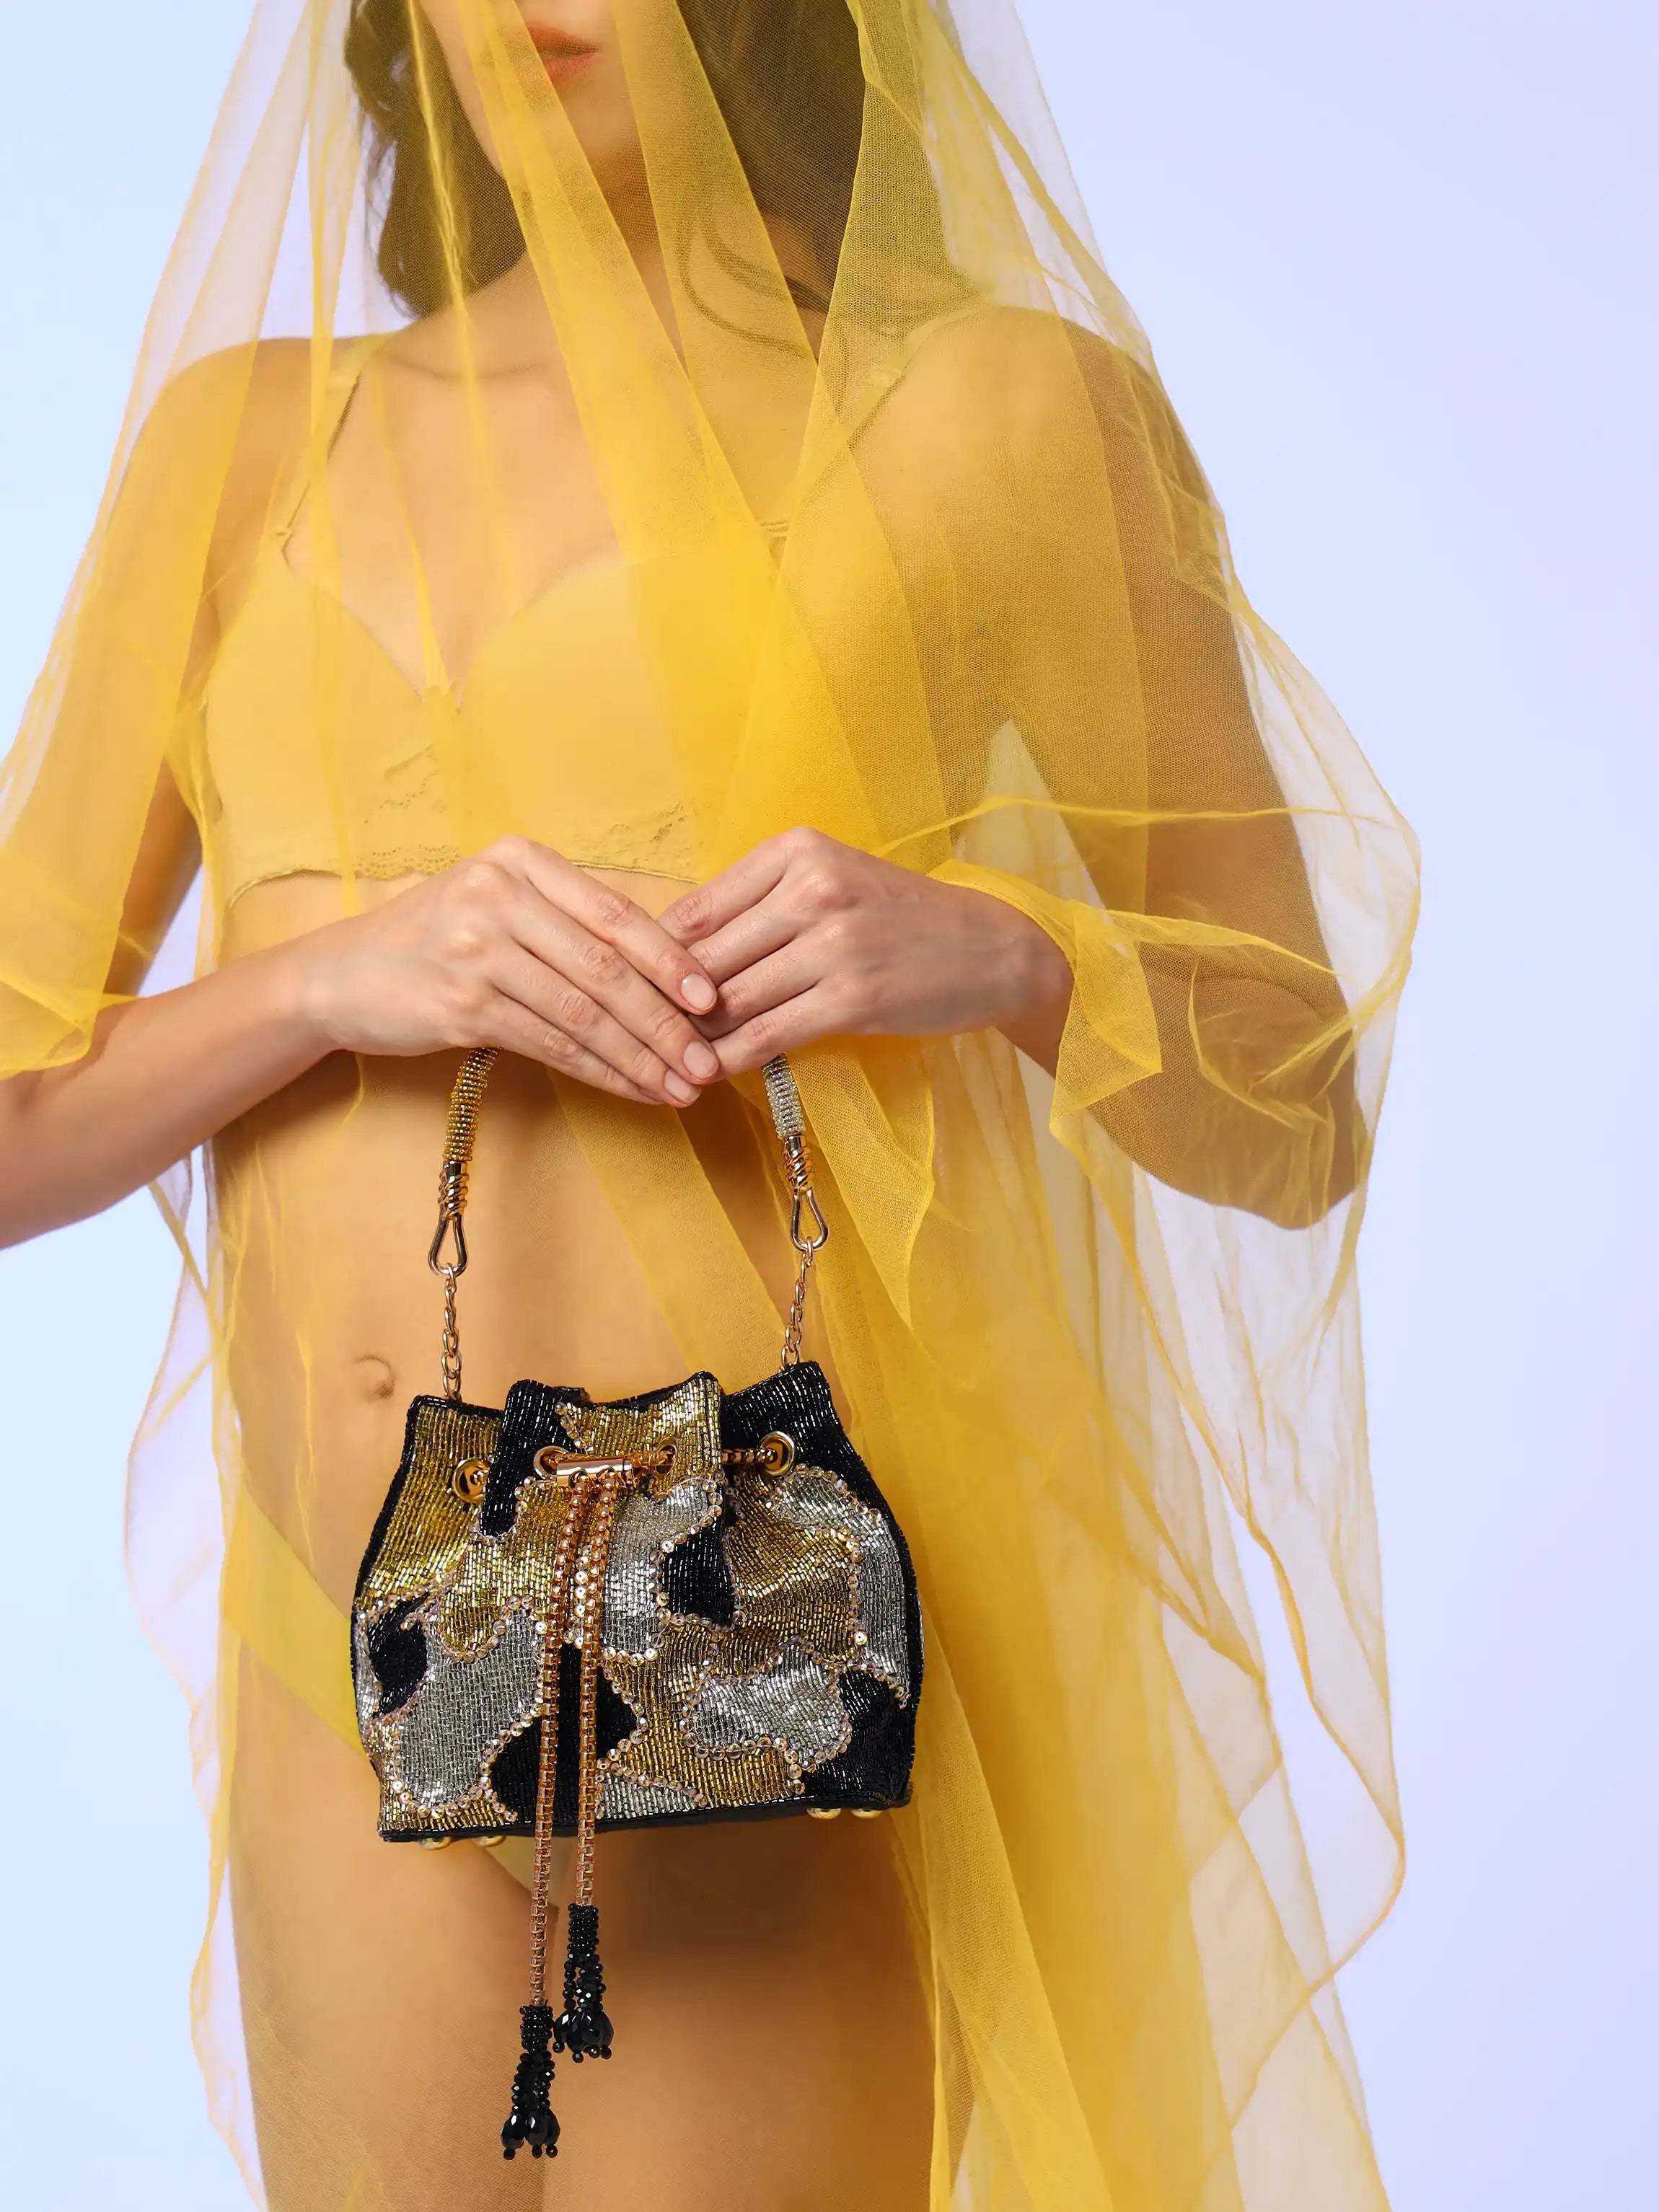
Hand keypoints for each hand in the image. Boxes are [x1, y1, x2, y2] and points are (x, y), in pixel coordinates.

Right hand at [293, 836, 722, 1103]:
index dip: (670, 960)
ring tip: (682, 1087)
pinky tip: (633, 1090)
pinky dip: (599, 1072)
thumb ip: (570, 922)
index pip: (615, 913)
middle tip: (708, 1061)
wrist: (341, 975)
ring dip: (639, 1057)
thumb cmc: (438, 940)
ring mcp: (476, 948)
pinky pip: (549, 1043)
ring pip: (582, 1011)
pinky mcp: (461, 1003)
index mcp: (521, 860)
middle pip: (605, 966)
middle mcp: (498, 895)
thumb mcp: (500, 904)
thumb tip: (670, 974)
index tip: (712, 999)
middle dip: (665, 1021)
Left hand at [659, 828, 1072, 1073]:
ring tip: (666, 1059)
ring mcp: (833, 944)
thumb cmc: (900, 917)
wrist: (991, 949)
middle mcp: (811, 889)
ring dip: (693, 1036)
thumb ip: (759, 904)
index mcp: (796, 852)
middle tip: (638, 1035)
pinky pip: (767, 1034)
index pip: (695, 909)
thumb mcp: (831, 881)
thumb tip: (674, 949)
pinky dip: (729, 1058)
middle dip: (667, 1003)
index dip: (656, 958)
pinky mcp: (852, 997)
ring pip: (731, 998)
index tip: (636, 990)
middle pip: (705, 956)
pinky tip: (707, 1073)